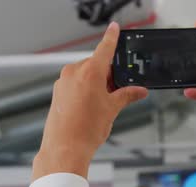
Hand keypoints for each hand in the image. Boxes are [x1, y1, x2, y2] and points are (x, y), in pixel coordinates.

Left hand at [33, 22, 147, 179]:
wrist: (65, 148)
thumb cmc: (85, 130)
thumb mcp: (112, 109)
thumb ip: (127, 95)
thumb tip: (138, 91)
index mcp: (89, 71)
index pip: (105, 48)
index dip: (112, 37)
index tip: (115, 29)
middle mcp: (74, 73)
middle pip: (96, 64)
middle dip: (108, 74)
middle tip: (118, 90)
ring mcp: (63, 82)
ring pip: (85, 75)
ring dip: (96, 84)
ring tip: (103, 105)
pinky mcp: (58, 92)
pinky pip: (75, 84)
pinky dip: (85, 90)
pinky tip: (90, 108)